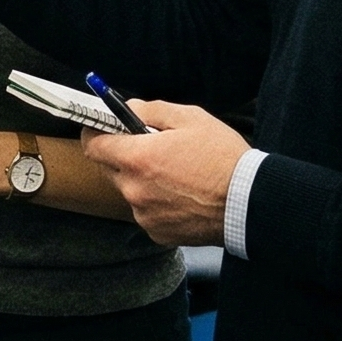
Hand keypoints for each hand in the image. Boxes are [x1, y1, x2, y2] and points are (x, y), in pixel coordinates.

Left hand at [84, 101, 248, 245]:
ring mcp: (144, 214)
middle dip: (123, 155)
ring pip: (129, 191)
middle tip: (149, 148)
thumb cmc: (223, 158)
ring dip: (142, 180)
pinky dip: (156, 202)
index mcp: (138, 158)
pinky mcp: (156, 232)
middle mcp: (134, 189)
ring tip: (175, 174)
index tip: (101, 128)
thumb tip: (128, 109)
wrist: (248, 202)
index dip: (95, 133)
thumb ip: (151, 110)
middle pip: (109, 168)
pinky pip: (146, 211)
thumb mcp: (190, 118)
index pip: (93, 145)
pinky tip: (181, 195)